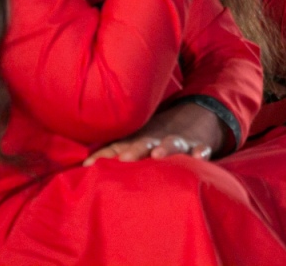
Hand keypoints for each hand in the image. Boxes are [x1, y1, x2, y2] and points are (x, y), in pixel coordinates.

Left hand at [83, 101, 225, 165]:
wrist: (194, 118)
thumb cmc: (156, 138)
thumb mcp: (135, 140)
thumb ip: (113, 151)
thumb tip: (83, 166)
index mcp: (138, 139)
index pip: (118, 146)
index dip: (105, 155)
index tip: (89, 166)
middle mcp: (156, 140)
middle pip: (143, 143)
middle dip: (134, 150)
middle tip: (124, 159)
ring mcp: (179, 142)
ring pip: (172, 144)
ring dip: (165, 148)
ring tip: (158, 154)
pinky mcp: (199, 145)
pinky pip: (202, 148)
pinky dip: (201, 152)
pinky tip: (199, 157)